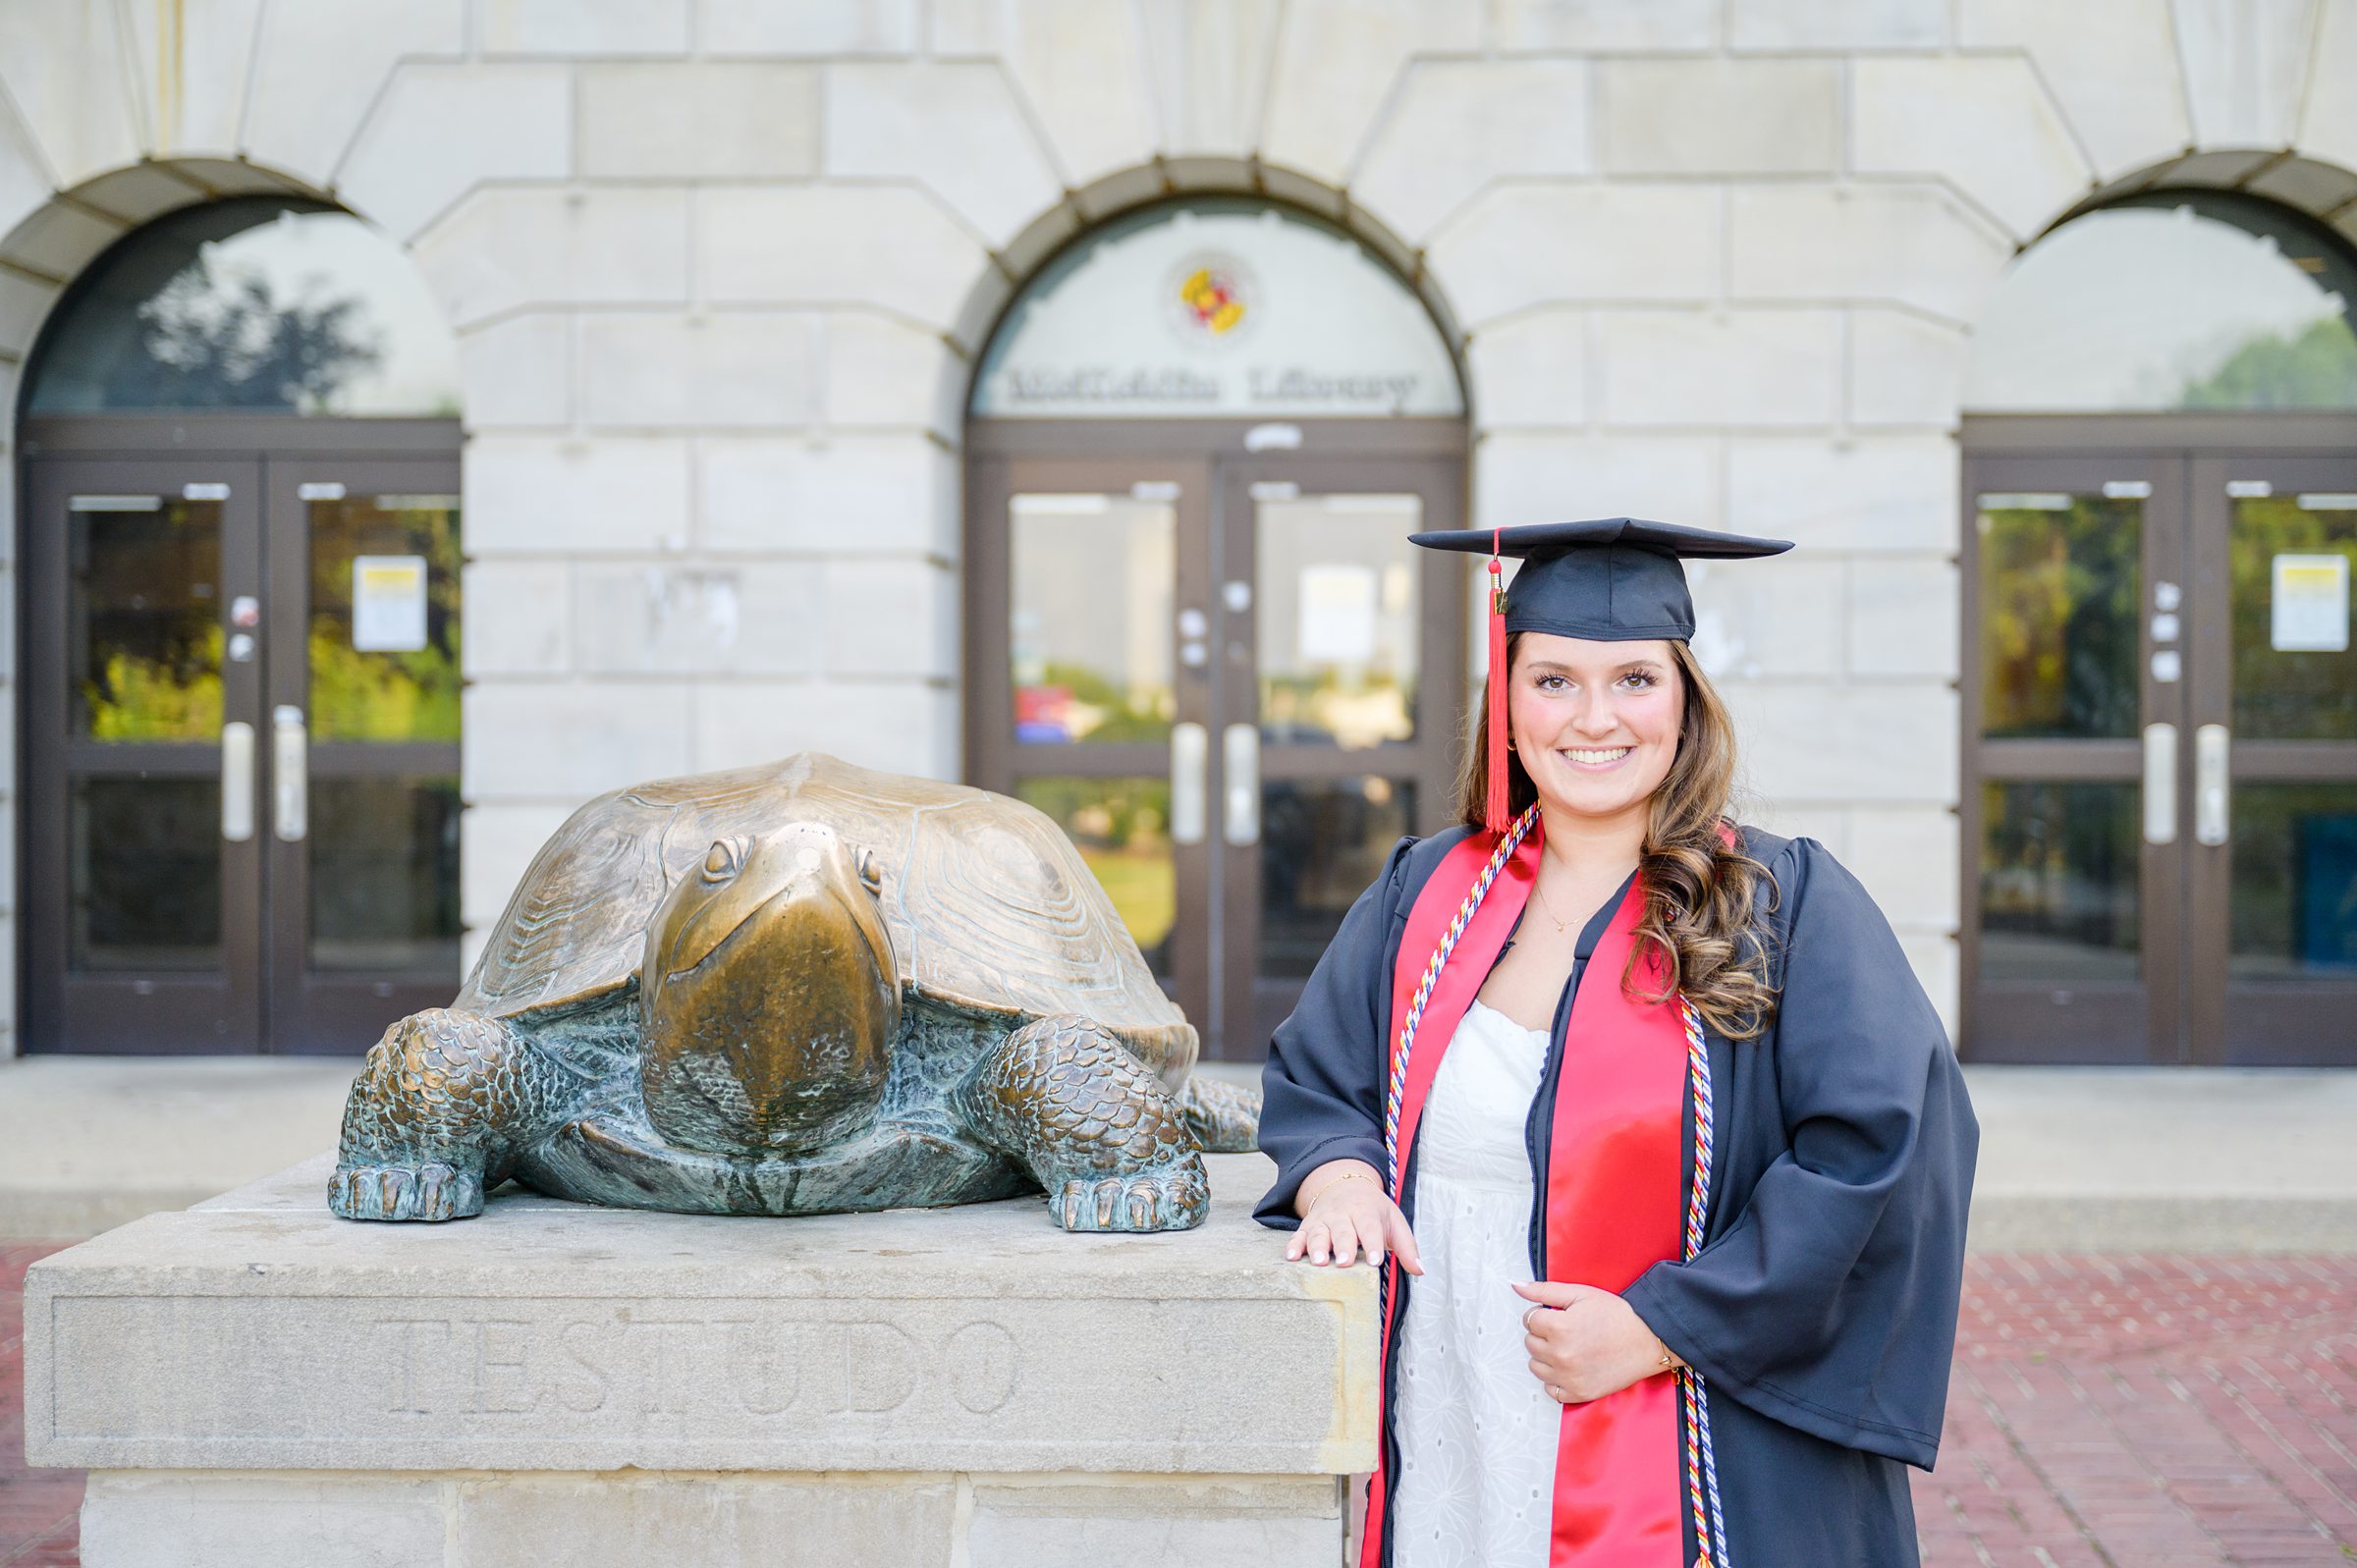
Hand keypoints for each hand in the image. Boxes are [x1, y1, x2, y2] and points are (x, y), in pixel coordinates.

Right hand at [1284, 1162, 1423, 1273]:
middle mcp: (1343, 1214)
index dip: (1373, 1243)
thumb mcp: (1393, 1221)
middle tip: (1344, 1263)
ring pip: (1318, 1232)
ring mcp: (1323, 1219)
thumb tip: (1419, 1271)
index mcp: (1366, 1212)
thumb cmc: (1372, 1210)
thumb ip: (1407, 1247)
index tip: (1376, 1260)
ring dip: (1317, 1247)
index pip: (1370, 1228)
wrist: (1345, 1185)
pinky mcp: (1308, 1225)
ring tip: (1318, 1262)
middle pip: (1343, 1231)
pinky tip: (1292, 1257)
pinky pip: (1299, 1235)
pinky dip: (1294, 1245)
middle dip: (1343, 1247)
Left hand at [1512, 1279, 1680, 1403]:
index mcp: (1558, 1328)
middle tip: (1566, 1329)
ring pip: (1536, 1367)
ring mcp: (1569, 1378)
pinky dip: (1556, 1380)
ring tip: (1568, 1347)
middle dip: (1543, 1334)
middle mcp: (1560, 1356)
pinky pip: (1551, 1390)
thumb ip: (1544, 1290)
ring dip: (1546, 1356)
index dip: (1542, 1314)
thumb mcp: (1580, 1293)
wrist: (1648, 1339)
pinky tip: (1570, 1366)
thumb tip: (1516, 1286)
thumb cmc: (1616, 1315)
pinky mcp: (1579, 1394)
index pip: (1529, 1320)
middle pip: (1530, 1343)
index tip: (1558, 1315)